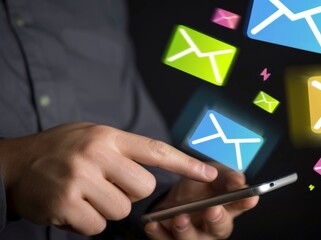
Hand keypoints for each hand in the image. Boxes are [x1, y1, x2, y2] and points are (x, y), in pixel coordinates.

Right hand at [0, 122, 217, 235]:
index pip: (157, 150)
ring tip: (86, 194)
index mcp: (109, 137)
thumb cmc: (60, 149)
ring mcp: (81, 179)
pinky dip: (88, 222)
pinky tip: (73, 206)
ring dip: (107, 208)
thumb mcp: (93, 135)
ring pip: (122, 210)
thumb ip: (124, 148)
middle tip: (108, 184)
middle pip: (144, 188)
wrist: (15, 163)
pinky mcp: (67, 204)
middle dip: (131, 193)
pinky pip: (97, 226)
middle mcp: (98, 155)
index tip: (210, 174)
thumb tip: (158, 162)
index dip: (186, 164)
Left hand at [144, 162, 258, 239]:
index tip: (249, 196)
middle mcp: (213, 225)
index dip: (246, 202)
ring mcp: (194, 234)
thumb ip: (226, 177)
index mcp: (228, 207)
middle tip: (212, 209)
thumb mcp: (214, 174)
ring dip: (186, 231)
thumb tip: (239, 180)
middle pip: (218, 228)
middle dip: (216, 219)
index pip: (241, 205)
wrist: (177, 195)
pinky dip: (159, 234)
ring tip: (180, 218)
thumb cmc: (201, 185)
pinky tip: (153, 224)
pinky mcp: (172, 238)